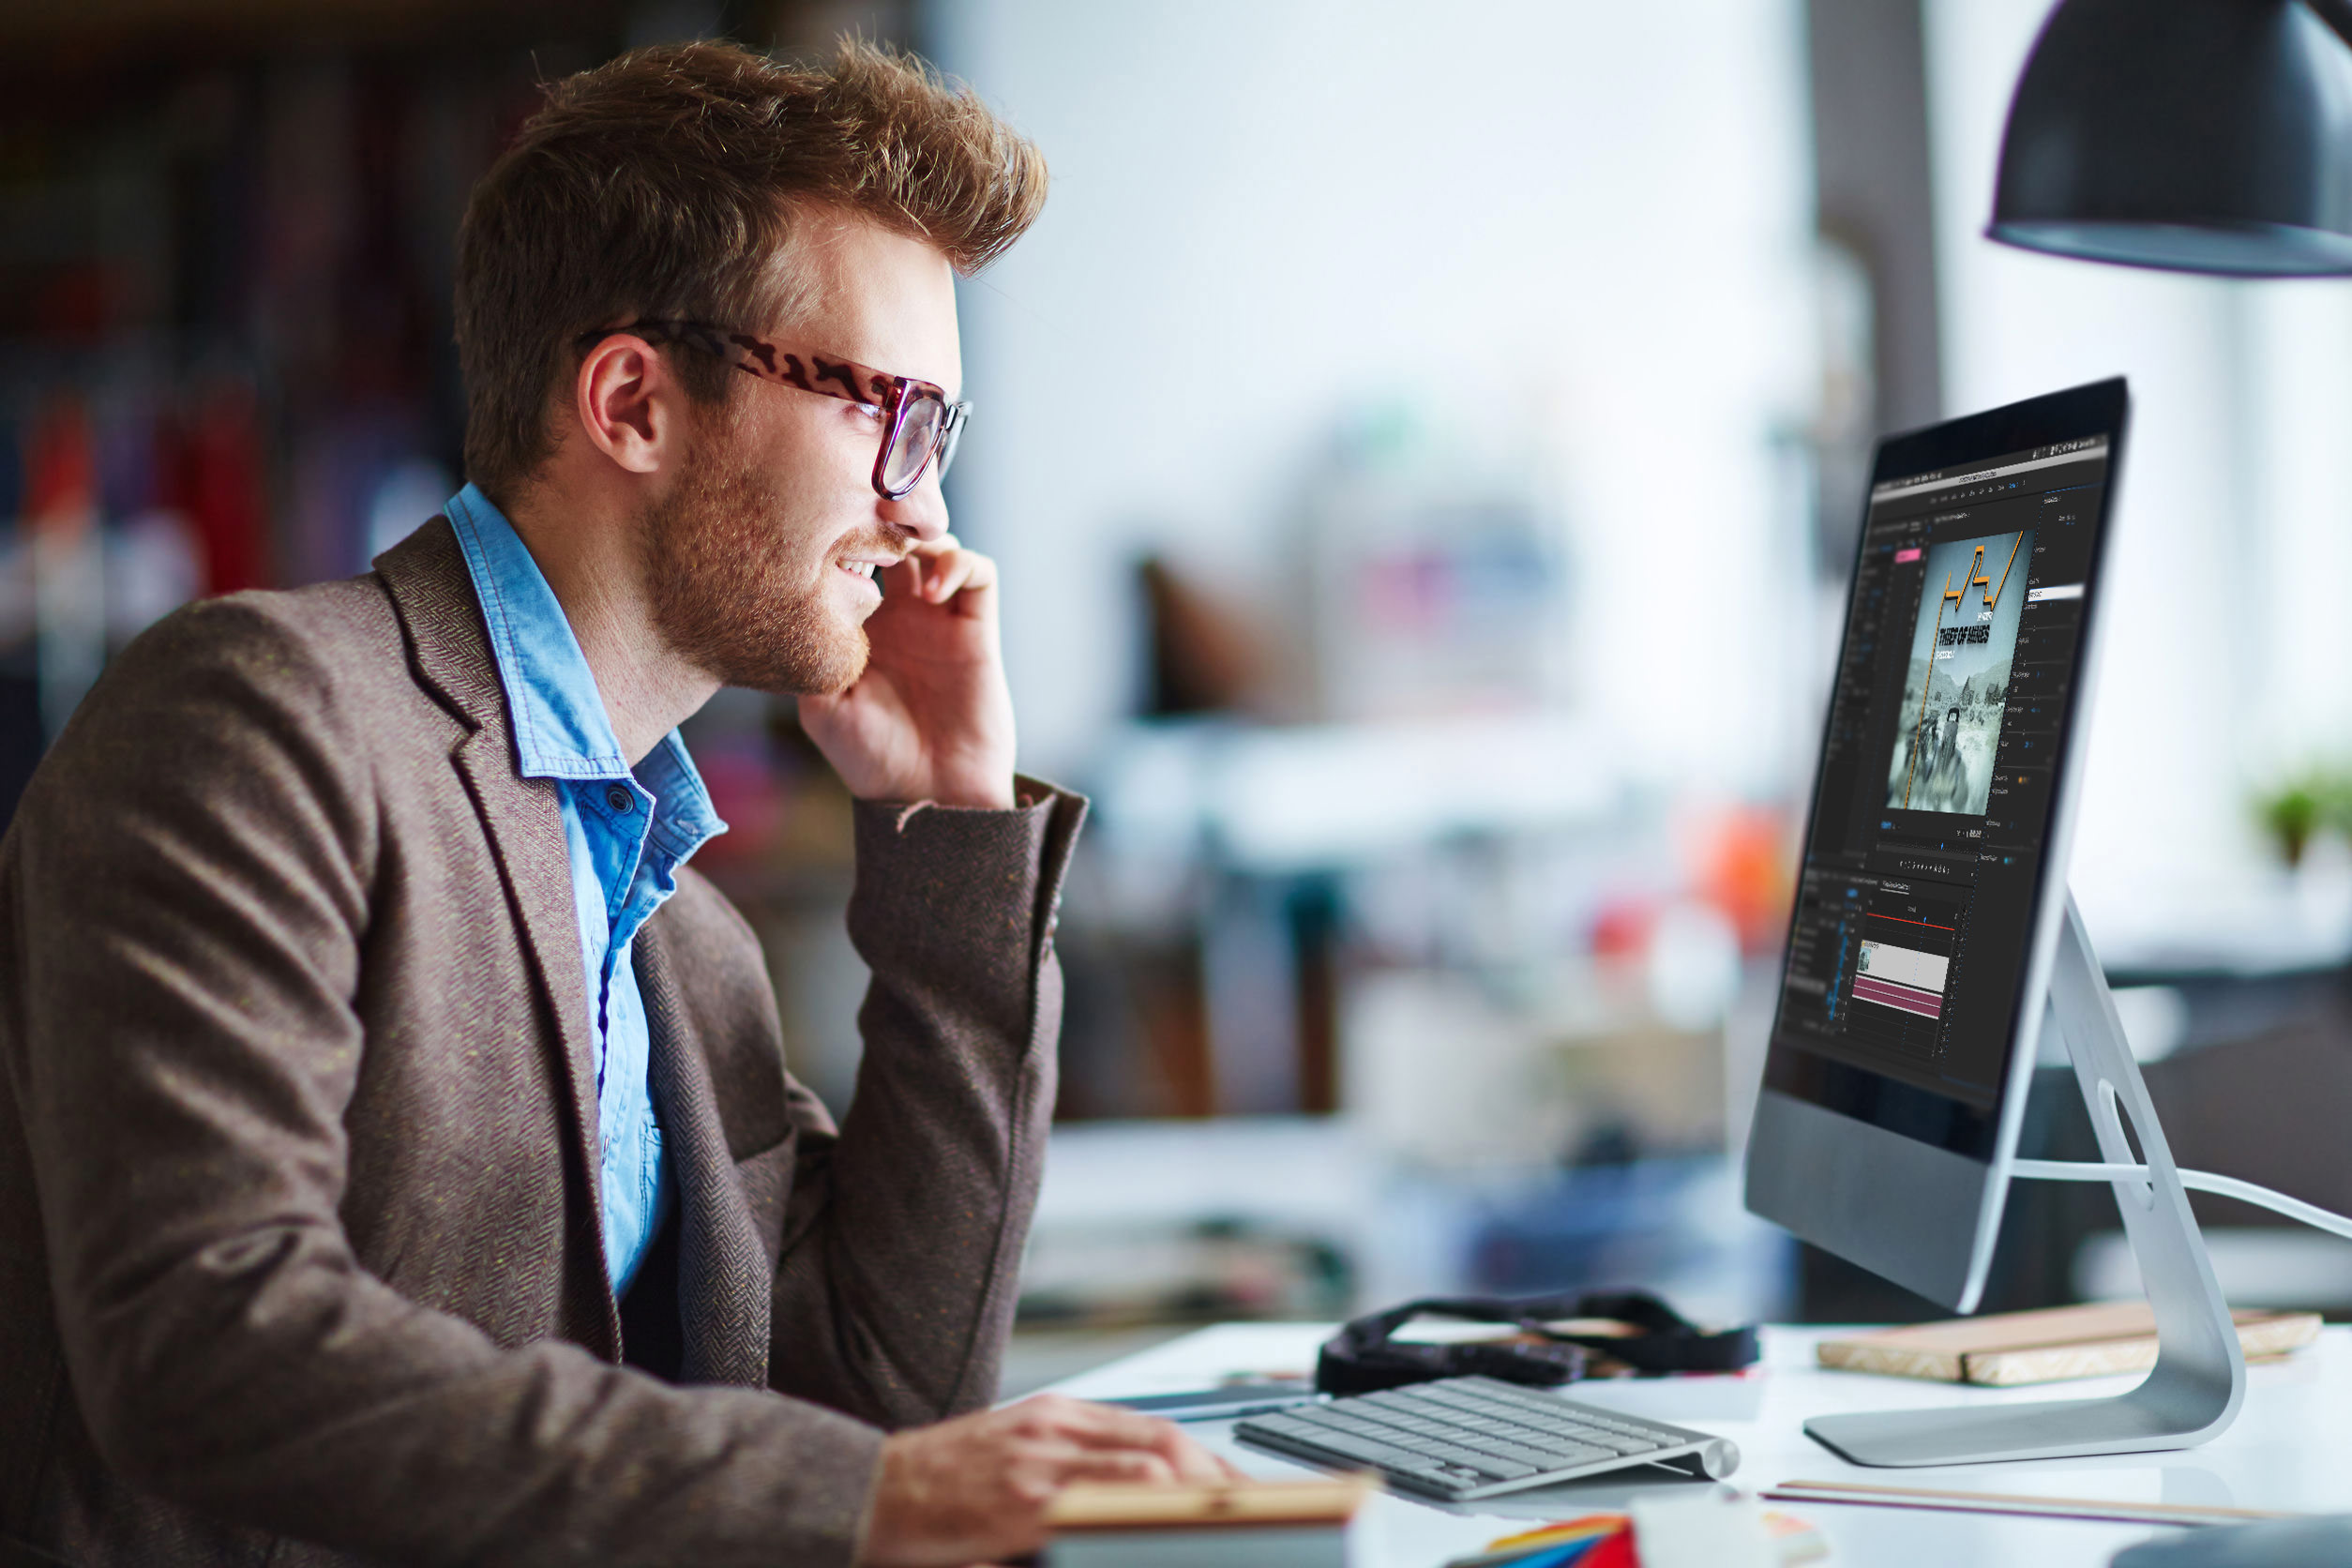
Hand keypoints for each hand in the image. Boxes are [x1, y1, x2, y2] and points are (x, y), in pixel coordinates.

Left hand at [798, 534, 1017, 809]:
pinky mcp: (976, 627)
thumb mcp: (819, 705)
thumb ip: (810, 651)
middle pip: (894, 535)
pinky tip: (933, 591)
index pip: (851, 554)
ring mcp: (939, 616)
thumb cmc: (869, 758)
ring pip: (937, 542)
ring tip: (903, 553)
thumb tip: (797, 598)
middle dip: (882, 517)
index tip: (826, 536)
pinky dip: (959, 565)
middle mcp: (898, 611)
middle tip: (867, 516)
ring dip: (922, 535)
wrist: (927, 794)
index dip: (841, 535)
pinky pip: (978, 573)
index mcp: (857, 623)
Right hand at [854, 1394, 1238, 1567]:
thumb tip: (1134, 1499)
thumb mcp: (1009, 1462)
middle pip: (1160, 1440)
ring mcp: (1037, 1459)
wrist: (858, 1491)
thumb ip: (1067, 1474)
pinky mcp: (1018, 1498)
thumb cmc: (934, 1487)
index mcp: (1054, 1415)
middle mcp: (1053, 1425)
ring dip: (1196, 1489)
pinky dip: (1140, 1505)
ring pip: (1141, 1461)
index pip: (1152, 1428)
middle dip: (1217, 1475)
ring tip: (1233, 1518)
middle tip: (1258, 1507)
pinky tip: (1170, 1520)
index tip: (1242, 1486)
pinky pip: (1095, 1499)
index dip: (1206, 1458)